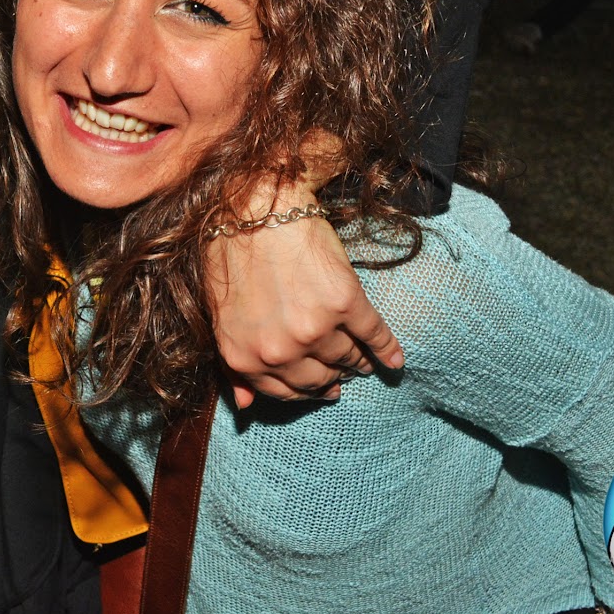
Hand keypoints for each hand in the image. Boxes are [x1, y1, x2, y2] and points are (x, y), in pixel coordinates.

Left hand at [205, 203, 402, 408]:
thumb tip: (244, 406)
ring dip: (357, 362)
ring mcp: (314, 329)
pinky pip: (373, 335)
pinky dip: (387, 350)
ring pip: (346, 358)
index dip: (305, 389)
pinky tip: (395, 359)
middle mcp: (280, 351)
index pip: (284, 391)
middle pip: (319, 379)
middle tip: (343, 371)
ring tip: (362, 360)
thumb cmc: (229, 254)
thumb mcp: (219, 317)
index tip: (320, 387)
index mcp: (246, 358)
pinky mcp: (345, 303)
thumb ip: (233, 365)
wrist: (255, 206)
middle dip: (332, 377)